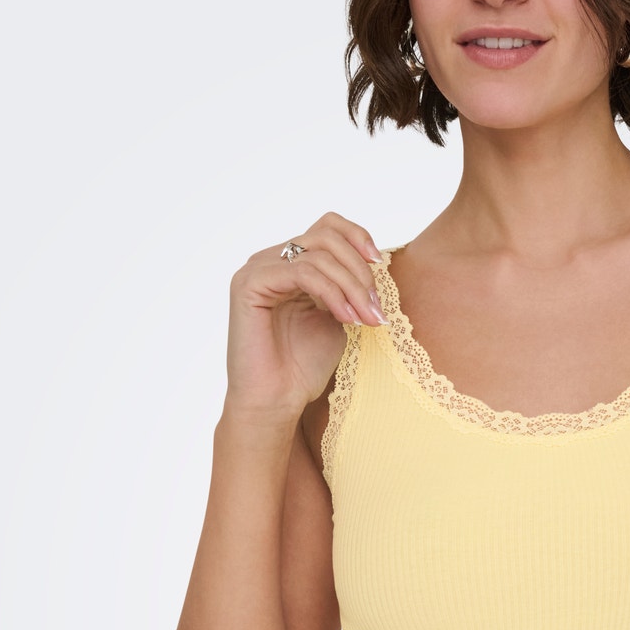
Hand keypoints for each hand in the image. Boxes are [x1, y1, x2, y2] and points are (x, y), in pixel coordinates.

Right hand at [224, 212, 387, 418]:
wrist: (276, 402)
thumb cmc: (303, 367)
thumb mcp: (337, 318)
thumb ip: (347, 288)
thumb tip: (374, 262)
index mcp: (290, 265)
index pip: (327, 227)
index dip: (358, 237)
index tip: (381, 264)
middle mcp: (271, 261)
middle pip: (326, 236)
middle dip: (360, 270)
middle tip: (375, 307)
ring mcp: (257, 270)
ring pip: (318, 255)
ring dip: (351, 286)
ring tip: (367, 319)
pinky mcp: (248, 284)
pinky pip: (301, 272)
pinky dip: (331, 293)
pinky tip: (346, 319)